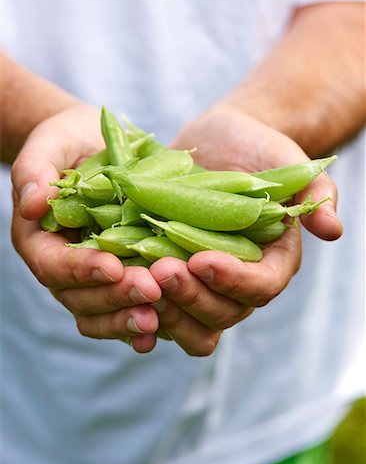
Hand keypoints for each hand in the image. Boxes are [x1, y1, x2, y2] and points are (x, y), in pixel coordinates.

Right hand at [11, 104, 161, 352]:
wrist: (92, 146)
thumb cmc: (68, 142)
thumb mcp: (50, 144)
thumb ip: (34, 170)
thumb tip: (32, 203)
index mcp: (39, 239)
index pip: (53, 264)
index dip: (81, 269)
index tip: (112, 266)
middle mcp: (62, 265)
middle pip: (79, 297)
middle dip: (114, 297)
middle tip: (150, 290)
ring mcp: (90, 277)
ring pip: (100, 312)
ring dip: (127, 318)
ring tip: (157, 318)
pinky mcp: (117, 278)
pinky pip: (122, 309)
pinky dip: (137, 322)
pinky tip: (162, 326)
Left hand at [148, 104, 342, 355]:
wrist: (220, 143)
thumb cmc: (258, 149)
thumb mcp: (288, 162)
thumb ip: (314, 193)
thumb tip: (333, 229)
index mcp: (272, 260)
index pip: (261, 287)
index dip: (234, 281)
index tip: (201, 259)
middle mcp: (238, 280)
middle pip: (222, 313)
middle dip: (191, 296)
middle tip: (160, 269)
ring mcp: (203, 282)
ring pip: (189, 320)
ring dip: (163, 308)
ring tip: (135, 279)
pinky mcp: (172, 273)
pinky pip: (159, 305)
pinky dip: (140, 304)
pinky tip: (118, 287)